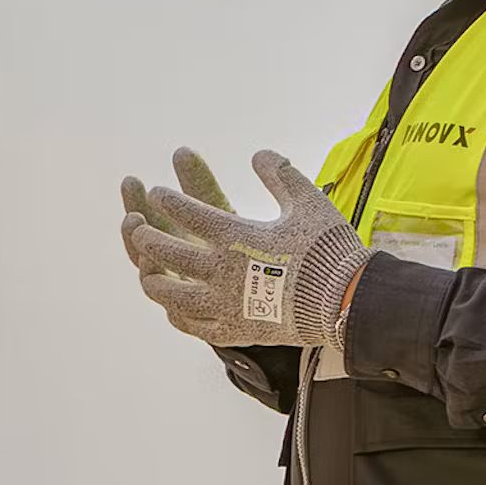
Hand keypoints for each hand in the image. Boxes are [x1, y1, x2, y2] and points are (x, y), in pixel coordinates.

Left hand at [119, 148, 368, 349]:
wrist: (349, 303)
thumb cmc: (330, 249)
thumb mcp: (309, 202)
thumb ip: (281, 174)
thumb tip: (260, 153)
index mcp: (237, 237)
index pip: (189, 214)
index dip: (169, 201)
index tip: (158, 193)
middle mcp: (222, 272)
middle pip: (168, 252)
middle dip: (146, 236)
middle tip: (136, 225)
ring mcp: (224, 305)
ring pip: (171, 294)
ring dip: (153, 278)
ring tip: (145, 267)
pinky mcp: (234, 331)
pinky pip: (193, 326)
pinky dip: (178, 314)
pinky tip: (174, 307)